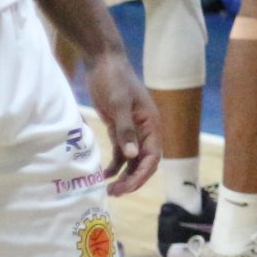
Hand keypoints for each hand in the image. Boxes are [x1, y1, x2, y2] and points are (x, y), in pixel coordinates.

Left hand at [81, 50, 160, 195]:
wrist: (103, 62)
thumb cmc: (114, 81)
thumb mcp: (119, 104)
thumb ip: (125, 130)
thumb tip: (132, 156)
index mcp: (151, 123)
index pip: (153, 156)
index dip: (142, 174)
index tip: (126, 188)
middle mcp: (145, 129)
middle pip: (145, 161)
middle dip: (133, 179)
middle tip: (115, 193)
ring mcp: (132, 129)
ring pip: (132, 160)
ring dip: (124, 175)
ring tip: (109, 189)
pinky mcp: (118, 128)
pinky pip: (120, 153)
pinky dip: (114, 165)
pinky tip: (103, 174)